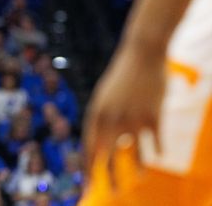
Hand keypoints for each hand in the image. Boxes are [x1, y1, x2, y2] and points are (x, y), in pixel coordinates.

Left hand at [83, 44, 164, 181]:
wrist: (142, 54)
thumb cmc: (122, 77)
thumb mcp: (105, 98)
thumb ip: (102, 121)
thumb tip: (101, 147)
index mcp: (96, 113)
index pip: (88, 147)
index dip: (88, 166)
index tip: (87, 183)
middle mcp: (112, 118)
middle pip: (109, 157)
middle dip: (108, 178)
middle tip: (110, 193)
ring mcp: (134, 118)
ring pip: (136, 155)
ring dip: (139, 170)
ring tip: (139, 179)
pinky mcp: (154, 117)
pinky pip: (155, 143)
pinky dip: (157, 151)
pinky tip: (157, 155)